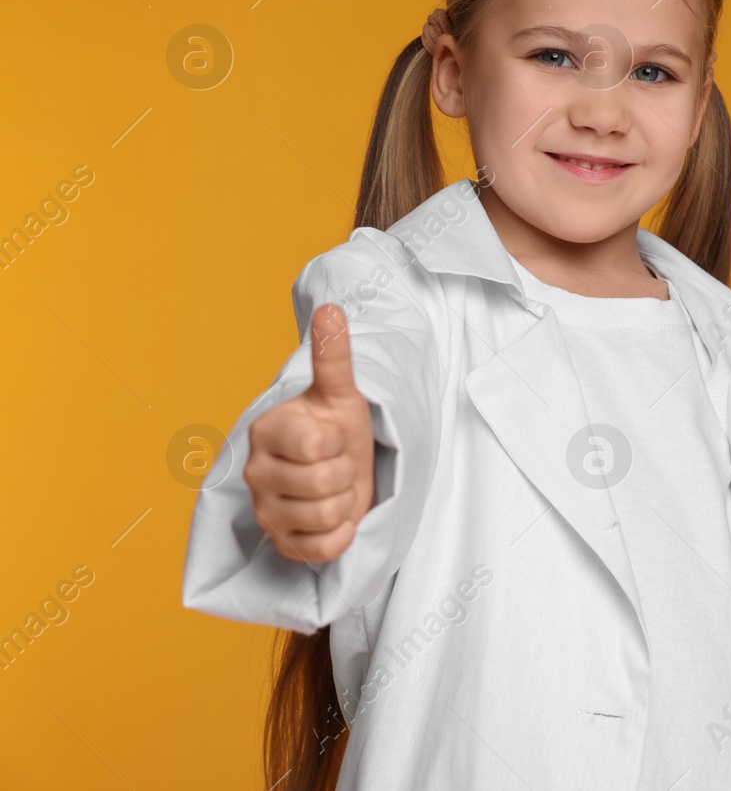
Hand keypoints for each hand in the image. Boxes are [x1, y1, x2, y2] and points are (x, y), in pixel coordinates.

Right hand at [243, 303, 375, 562]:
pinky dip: (340, 536)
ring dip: (346, 504)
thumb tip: (332, 309)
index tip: (334, 437)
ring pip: (324, 518)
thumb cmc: (338, 429)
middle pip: (323, 486)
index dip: (340, 442)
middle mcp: (254, 472)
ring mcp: (264, 511)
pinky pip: (322, 550)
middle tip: (338, 464)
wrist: (340, 468)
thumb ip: (333, 355)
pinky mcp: (280, 544)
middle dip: (346, 474)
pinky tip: (334, 517)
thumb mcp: (341, 393)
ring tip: (337, 488)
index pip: (317, 446)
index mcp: (266, 431)